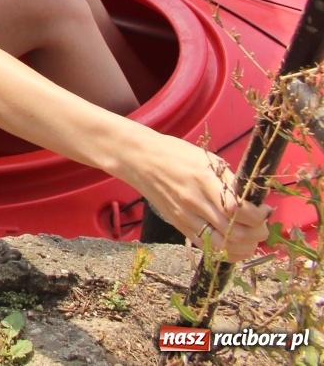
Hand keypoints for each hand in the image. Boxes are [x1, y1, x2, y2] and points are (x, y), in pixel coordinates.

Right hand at [127, 134, 270, 261]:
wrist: (141, 160)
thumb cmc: (177, 154)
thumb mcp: (208, 160)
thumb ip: (230, 182)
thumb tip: (255, 201)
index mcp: (205, 179)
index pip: (240, 209)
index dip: (259, 215)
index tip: (265, 209)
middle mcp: (196, 201)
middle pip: (237, 232)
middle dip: (258, 233)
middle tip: (262, 225)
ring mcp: (186, 216)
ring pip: (225, 246)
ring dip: (246, 246)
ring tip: (251, 237)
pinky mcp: (180, 225)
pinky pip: (209, 248)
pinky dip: (228, 252)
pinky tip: (236, 245)